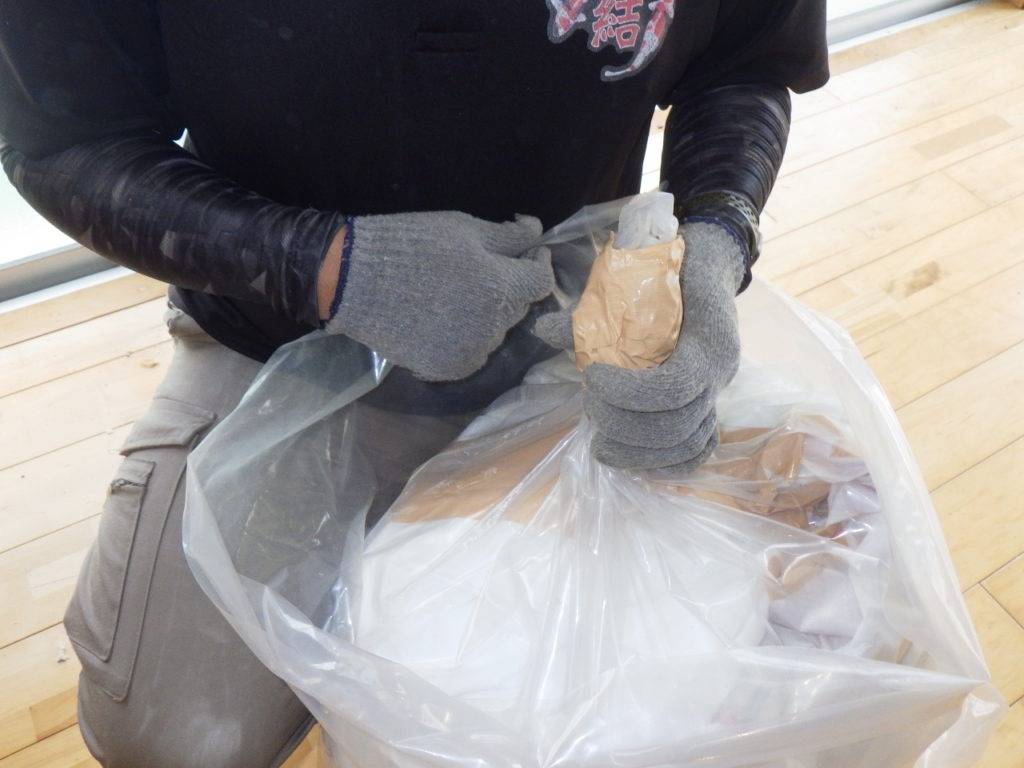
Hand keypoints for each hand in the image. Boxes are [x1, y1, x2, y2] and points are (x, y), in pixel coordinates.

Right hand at [322, 211, 553, 380]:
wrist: (354, 281)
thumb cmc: (412, 245)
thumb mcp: (464, 229)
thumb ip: (509, 236)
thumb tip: (537, 232)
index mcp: (501, 288)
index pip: (541, 282)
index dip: (538, 264)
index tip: (528, 254)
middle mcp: (493, 326)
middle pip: (518, 308)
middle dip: (509, 287)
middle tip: (483, 270)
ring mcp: (470, 351)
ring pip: (495, 333)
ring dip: (487, 316)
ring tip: (457, 296)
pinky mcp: (447, 368)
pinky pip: (472, 354)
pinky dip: (466, 339)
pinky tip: (444, 320)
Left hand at [535, 221, 743, 470]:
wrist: (708, 267)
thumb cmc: (669, 272)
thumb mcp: (635, 279)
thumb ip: (591, 311)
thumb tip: (543, 329)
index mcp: (706, 340)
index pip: (674, 386)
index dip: (629, 393)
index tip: (593, 377)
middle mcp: (720, 373)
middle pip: (677, 424)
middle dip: (626, 426)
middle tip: (591, 411)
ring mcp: (719, 393)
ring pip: (687, 445)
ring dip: (638, 454)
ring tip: (601, 447)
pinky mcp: (710, 408)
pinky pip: (697, 451)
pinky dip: (665, 464)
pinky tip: (632, 459)